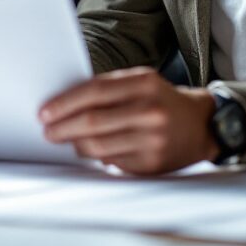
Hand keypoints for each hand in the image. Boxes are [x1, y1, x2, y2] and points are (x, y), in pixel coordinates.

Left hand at [39, 67, 217, 174]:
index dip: (64, 103)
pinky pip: (112, 162)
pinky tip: (91, 150)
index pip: (94, 92)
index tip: (44, 112)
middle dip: (62, 128)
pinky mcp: (152, 163)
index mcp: (144, 83)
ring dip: (75, 145)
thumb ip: (107, 88)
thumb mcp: (140, 82)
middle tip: (47, 131)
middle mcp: (150, 110)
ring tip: (66, 140)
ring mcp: (152, 139)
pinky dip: (96, 156)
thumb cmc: (160, 100)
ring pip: (98, 146)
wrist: (200, 125)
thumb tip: (63, 102)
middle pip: (92, 122)